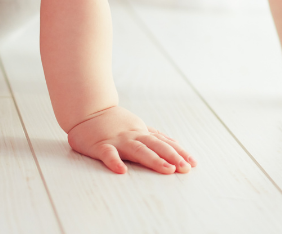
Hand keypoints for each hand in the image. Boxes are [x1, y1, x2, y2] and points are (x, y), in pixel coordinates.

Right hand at [68, 105, 196, 174]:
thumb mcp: (137, 127)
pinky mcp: (100, 145)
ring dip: (154, 160)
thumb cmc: (113, 122)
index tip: (193, 163)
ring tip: (168, 170)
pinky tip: (122, 172)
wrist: (88, 110)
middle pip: (156, 146)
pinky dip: (114, 162)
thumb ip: (154, 136)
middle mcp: (133, 136)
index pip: (164, 143)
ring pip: (138, 150)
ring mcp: (118, 140)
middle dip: (173, 157)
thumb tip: (176, 143)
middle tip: (186, 169)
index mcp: (142, 133)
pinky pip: (108, 154)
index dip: (179, 152)